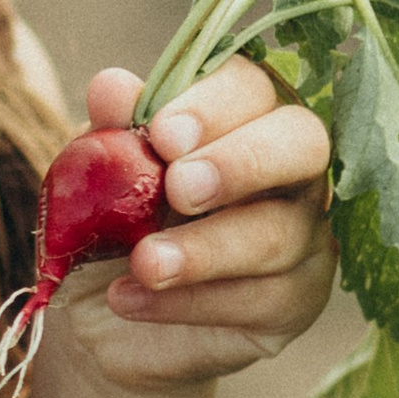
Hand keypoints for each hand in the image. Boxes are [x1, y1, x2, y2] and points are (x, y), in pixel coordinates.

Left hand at [48, 57, 335, 397]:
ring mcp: (304, 234)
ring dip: (206, 249)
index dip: (212, 105)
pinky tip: (131, 299)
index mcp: (242, 115)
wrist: (96, 310)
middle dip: (240, 163)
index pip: (250, 86)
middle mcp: (290, 167)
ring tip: (144, 263)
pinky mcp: (297, 300)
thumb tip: (112, 88)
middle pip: (303, 144)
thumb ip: (111, 135)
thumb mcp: (94, 179)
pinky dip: (192, 301)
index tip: (162, 135)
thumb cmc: (108, 224)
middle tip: (180, 189)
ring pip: (280, 233)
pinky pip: (265, 298)